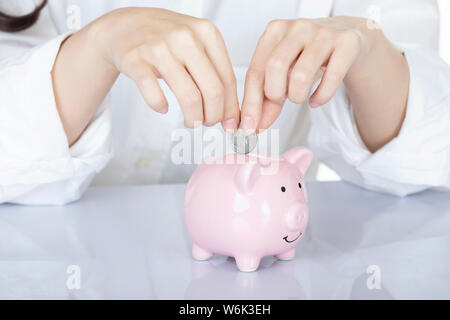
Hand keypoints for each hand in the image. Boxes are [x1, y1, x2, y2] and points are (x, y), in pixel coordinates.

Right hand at [91, 8, 238, 129]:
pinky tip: (163, 107)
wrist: (126, 26)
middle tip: (207, 123)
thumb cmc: (168, 41)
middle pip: (212, 91)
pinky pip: (155, 96)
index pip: (227, 79)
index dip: (230, 107)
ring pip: (189, 97)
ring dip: (193, 119)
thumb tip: (232, 116)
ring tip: (191, 122)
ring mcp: (158, 48)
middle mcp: (184, 37)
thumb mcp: (197, 46)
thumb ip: (215, 74)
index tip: (228, 123)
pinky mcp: (135, 60)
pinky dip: (161, 107)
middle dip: (213, 116)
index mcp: (206, 32)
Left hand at [241, 17, 369, 132]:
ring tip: (299, 97)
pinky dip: (321, 97)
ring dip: (297, 96)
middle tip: (281, 100)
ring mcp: (323, 33)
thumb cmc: (307, 56)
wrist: (346, 40)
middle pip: (275, 67)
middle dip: (274, 94)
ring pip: (301, 75)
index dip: (251, 103)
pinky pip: (332, 78)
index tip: (249, 126)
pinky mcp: (347, 43)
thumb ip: (267, 98)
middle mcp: (297, 28)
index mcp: (274, 31)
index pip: (255, 71)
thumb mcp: (283, 74)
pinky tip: (316, 100)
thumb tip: (255, 125)